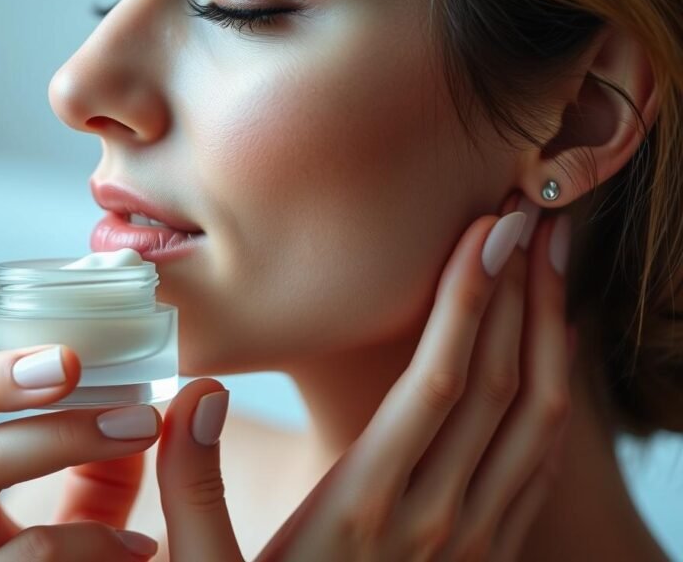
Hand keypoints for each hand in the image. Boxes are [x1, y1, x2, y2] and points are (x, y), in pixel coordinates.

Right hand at [0, 338, 163, 560]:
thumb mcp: (93, 508)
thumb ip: (113, 450)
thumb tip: (186, 388)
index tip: (67, 322)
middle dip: (6, 368)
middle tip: (79, 355)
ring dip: (65, 433)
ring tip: (142, 423)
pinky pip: (26, 552)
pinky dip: (91, 539)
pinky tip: (139, 547)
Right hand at [155, 194, 576, 560]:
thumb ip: (190, 488)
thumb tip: (196, 394)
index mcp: (366, 509)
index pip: (438, 384)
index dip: (467, 301)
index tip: (484, 231)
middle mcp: (436, 519)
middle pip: (500, 386)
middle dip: (519, 293)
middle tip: (530, 216)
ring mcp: (472, 541)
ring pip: (534, 421)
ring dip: (548, 334)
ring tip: (549, 265)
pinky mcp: (486, 552)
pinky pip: (538, 462)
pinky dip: (553, 397)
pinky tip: (547, 355)